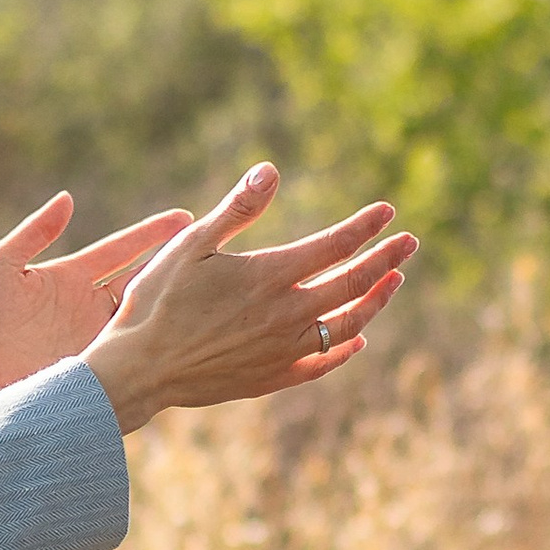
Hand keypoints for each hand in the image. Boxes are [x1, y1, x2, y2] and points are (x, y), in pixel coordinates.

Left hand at [0, 192, 194, 417]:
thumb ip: (34, 233)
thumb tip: (68, 198)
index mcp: (68, 277)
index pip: (120, 251)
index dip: (151, 234)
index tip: (186, 216)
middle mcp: (85, 307)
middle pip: (141, 282)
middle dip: (175, 266)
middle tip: (216, 247)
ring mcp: (90, 339)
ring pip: (141, 319)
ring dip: (171, 307)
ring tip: (212, 292)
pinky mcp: (89, 369)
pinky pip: (127, 357)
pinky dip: (152, 348)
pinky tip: (182, 341)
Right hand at [81, 166, 416, 435]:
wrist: (139, 370)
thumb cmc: (156, 301)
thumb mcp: (190, 244)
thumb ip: (236, 209)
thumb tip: (271, 170)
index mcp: (270, 275)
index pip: (335, 246)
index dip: (365, 227)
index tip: (388, 212)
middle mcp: (287, 314)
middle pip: (353, 284)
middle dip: (386, 260)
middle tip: (411, 242)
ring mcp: (283, 350)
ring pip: (346, 326)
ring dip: (375, 302)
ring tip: (393, 282)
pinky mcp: (273, 379)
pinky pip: (322, 364)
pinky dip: (345, 350)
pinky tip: (356, 341)